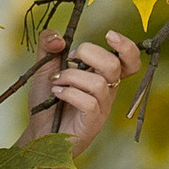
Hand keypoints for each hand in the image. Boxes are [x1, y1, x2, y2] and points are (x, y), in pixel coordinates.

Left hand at [27, 26, 143, 147]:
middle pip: (114, 64)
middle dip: (88, 52)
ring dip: (72, 76)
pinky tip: (57, 94)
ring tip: (56, 81)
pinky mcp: (93, 122)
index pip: (129, 60)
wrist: (40, 133)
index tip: (109, 34)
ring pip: (98, 83)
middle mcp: (107, 90)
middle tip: (69, 59)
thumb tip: (58, 38)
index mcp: (103, 75)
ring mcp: (102, 107)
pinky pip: (89, 102)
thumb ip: (48, 46)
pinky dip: (69, 93)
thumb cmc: (49, 102)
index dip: (126, 46)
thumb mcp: (45, 67)